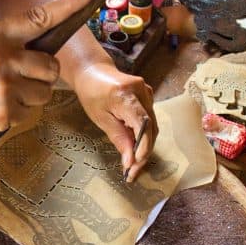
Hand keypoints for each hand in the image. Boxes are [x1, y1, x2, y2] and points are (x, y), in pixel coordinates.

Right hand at [0, 0, 95, 139]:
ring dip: (31, 95)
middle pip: (51, 65)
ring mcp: (5, 84)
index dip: (66, 5)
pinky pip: (30, 112)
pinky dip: (17, 113)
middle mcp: (3, 56)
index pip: (38, 17)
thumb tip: (37, 37)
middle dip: (41, 74)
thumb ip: (4, 39)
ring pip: (44, 91)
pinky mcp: (6, 109)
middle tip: (18, 78)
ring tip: (4, 94)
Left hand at [73, 61, 156, 182]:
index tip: (136, 163)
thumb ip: (118, 137)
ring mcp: (147, 92)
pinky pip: (150, 119)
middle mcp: (141, 91)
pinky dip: (144, 135)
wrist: (94, 71)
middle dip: (143, 152)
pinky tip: (134, 147)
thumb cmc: (92, 94)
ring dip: (145, 146)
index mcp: (125, 95)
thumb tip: (130, 160)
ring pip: (153, 125)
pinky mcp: (149, 95)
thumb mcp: (100, 118)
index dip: (143, 145)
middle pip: (151, 127)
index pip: (143, 122)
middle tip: (132, 172)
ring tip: (133, 165)